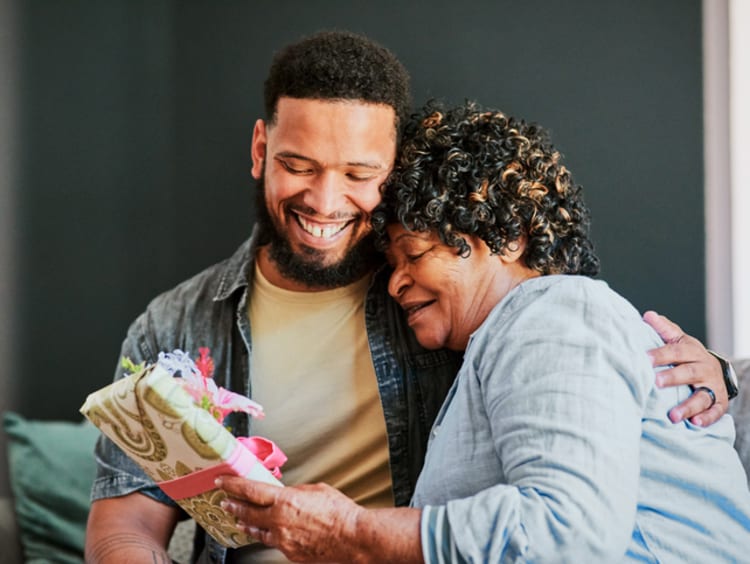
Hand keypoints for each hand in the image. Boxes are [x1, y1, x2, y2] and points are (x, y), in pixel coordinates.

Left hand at [216, 477, 363, 561]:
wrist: (352, 538)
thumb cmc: (339, 513)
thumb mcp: (316, 490)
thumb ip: (296, 492)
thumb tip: (288, 493)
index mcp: (285, 500)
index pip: (250, 490)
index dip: (233, 485)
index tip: (222, 481)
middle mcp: (279, 521)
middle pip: (247, 512)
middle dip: (233, 505)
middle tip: (224, 501)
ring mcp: (282, 539)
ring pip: (257, 530)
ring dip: (246, 523)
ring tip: (239, 519)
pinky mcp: (289, 553)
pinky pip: (273, 542)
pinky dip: (268, 535)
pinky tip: (266, 533)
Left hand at [643, 311, 727, 425]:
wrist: (714, 369)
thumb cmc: (688, 355)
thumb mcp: (678, 340)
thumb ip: (664, 329)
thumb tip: (648, 315)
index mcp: (692, 351)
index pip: (676, 351)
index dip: (660, 354)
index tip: (644, 359)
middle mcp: (704, 368)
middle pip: (690, 372)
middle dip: (673, 378)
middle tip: (656, 382)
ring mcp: (713, 386)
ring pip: (702, 396)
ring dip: (688, 406)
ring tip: (672, 415)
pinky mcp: (719, 403)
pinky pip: (715, 412)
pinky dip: (706, 418)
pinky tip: (694, 423)